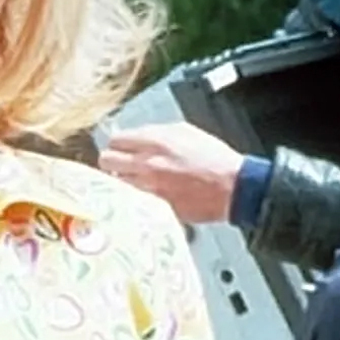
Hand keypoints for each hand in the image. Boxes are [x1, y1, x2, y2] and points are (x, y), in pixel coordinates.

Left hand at [98, 123, 242, 223]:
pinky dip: (135, 198)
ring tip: (135, 182)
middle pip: (106, 161)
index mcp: (154, 142)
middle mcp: (145, 165)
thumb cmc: (214, 158)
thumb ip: (156, 132)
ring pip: (115, 183)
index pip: (115, 140)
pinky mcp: (154, 207)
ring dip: (122, 181)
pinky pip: (132, 200)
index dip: (118, 144)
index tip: (123, 149)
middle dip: (113, 162)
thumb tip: (135, 136)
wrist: (233, 188)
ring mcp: (148, 188)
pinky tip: (147, 196)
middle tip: (122, 165)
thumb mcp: (186, 132)